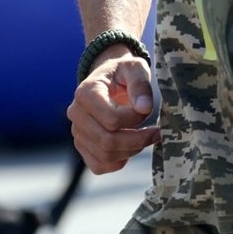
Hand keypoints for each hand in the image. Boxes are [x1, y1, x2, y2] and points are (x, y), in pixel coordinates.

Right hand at [67, 51, 159, 173]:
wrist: (110, 80)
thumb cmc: (123, 73)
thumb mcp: (135, 68)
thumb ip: (140, 84)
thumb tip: (144, 108)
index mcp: (86, 92)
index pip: (111, 119)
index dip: (135, 120)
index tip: (147, 110)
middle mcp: (76, 113)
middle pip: (107, 141)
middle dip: (138, 140)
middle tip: (156, 132)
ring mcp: (77, 132)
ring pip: (105, 155)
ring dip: (131, 151)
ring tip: (146, 137)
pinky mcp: (82, 146)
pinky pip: (98, 165)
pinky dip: (119, 162)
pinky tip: (131, 147)